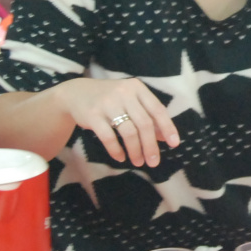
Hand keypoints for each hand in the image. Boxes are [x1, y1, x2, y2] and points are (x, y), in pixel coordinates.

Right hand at [57, 77, 179, 166]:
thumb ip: (147, 115)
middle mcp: (124, 93)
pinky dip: (116, 150)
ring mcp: (107, 103)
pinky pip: (109, 137)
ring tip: (138, 162)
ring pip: (128, 132)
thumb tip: (164, 136)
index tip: (174, 144)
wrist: (76, 93)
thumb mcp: (130, 101)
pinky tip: (120, 157)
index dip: (167, 127)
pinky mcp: (93, 115)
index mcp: (137, 88)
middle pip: (144, 123)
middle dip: (151, 146)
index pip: (157, 109)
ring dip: (135, 150)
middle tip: (154, 162)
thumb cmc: (109, 99)